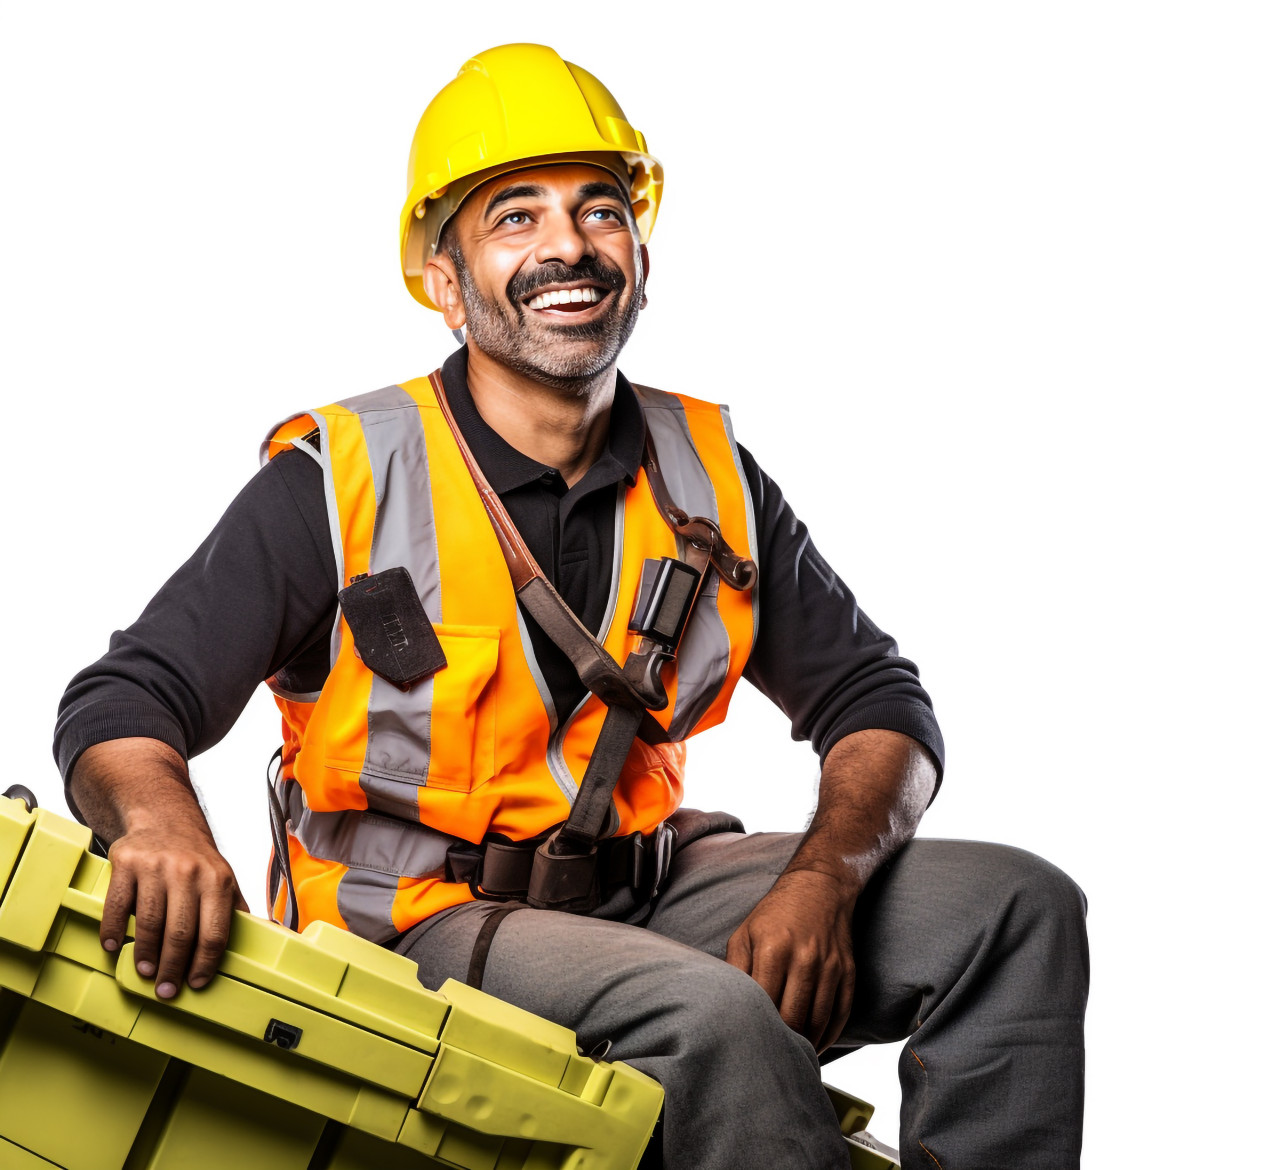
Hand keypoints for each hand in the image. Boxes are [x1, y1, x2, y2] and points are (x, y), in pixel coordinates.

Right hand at [101, 821, 247, 997]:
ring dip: (145, 954)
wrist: (165, 819)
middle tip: (166, 989)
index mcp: (218, 880)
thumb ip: (235, 908)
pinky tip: (114, 946)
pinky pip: (118, 904)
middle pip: (181, 932)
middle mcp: (188, 872)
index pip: (214, 932)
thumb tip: (263, 937)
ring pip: (150, 922)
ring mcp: (156, 866)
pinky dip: (114, 929)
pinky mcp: (127, 863)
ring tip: (144, 972)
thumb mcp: (224, 878)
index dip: (205, 962)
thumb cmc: (196, 859)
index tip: (195, 983)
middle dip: (173, 967)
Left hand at [725, 868, 856, 1052]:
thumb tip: (725, 1005)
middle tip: (769, 1058)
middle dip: (781, 1042)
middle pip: (793, 1019)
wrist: (820, 887)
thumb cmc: (775, 914)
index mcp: (773, 950)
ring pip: (818, 1022)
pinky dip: (828, 1036)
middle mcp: (805, 959)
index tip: (748, 1044)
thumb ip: (735, 971)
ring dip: (806, 1045)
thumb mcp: (745, 934)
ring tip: (791, 1057)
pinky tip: (815, 1046)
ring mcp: (830, 967)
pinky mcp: (848, 972)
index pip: (764, 1004)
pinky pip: (840, 1015)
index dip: (756, 1028)